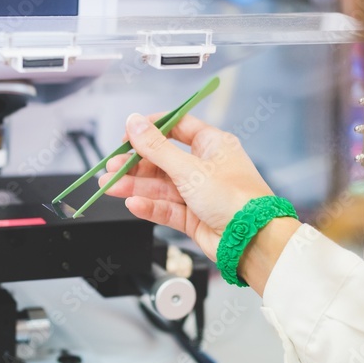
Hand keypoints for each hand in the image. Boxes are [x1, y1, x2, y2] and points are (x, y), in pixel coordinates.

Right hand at [100, 113, 274, 260]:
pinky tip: (132, 204)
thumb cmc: (234, 198)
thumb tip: (134, 122)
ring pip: (160, 186)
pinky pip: (166, 208)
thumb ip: (156, 148)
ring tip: (110, 186)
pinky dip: (149, 206)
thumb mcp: (188, 168)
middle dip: (135, 164)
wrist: (253, 240)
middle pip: (162, 160)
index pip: (176, 127)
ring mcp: (198, 193)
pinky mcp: (193, 216)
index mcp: (211, 145)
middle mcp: (205, 167)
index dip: (150, 130)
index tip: (127, 136)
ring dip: (135, 186)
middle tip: (112, 167)